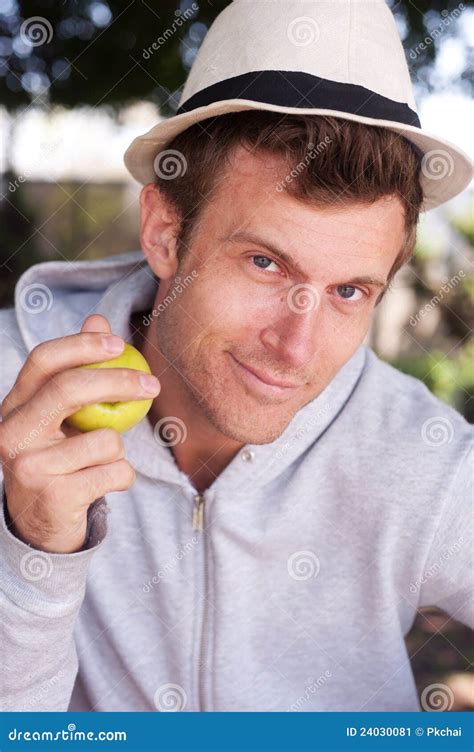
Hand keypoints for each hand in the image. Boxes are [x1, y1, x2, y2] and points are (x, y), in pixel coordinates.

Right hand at [0, 315, 159, 552]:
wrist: (41, 524)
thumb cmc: (59, 458)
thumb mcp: (63, 416)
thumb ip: (79, 370)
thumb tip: (97, 319)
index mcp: (14, 405)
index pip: (42, 360)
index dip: (81, 345)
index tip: (118, 342)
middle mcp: (11, 432)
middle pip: (69, 389)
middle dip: (118, 381)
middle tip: (152, 385)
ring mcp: (28, 467)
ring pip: (104, 440)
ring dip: (118, 451)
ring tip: (99, 464)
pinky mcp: (53, 497)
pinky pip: (115, 472)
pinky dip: (122, 477)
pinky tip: (102, 485)